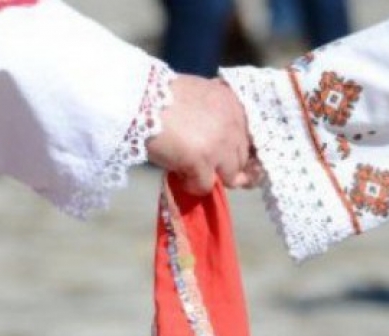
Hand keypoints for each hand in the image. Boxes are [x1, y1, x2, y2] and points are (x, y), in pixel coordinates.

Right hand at [146, 74, 255, 194]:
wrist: (138, 101)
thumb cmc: (159, 96)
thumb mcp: (198, 96)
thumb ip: (213, 114)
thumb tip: (215, 140)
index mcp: (233, 104)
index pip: (249, 137)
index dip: (237, 152)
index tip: (226, 161)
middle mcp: (233, 123)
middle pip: (241, 158)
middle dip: (224, 166)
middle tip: (203, 167)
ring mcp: (220, 144)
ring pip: (230, 175)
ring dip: (211, 176)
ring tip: (189, 170)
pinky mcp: (203, 161)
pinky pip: (206, 186)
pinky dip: (193, 186)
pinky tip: (180, 177)